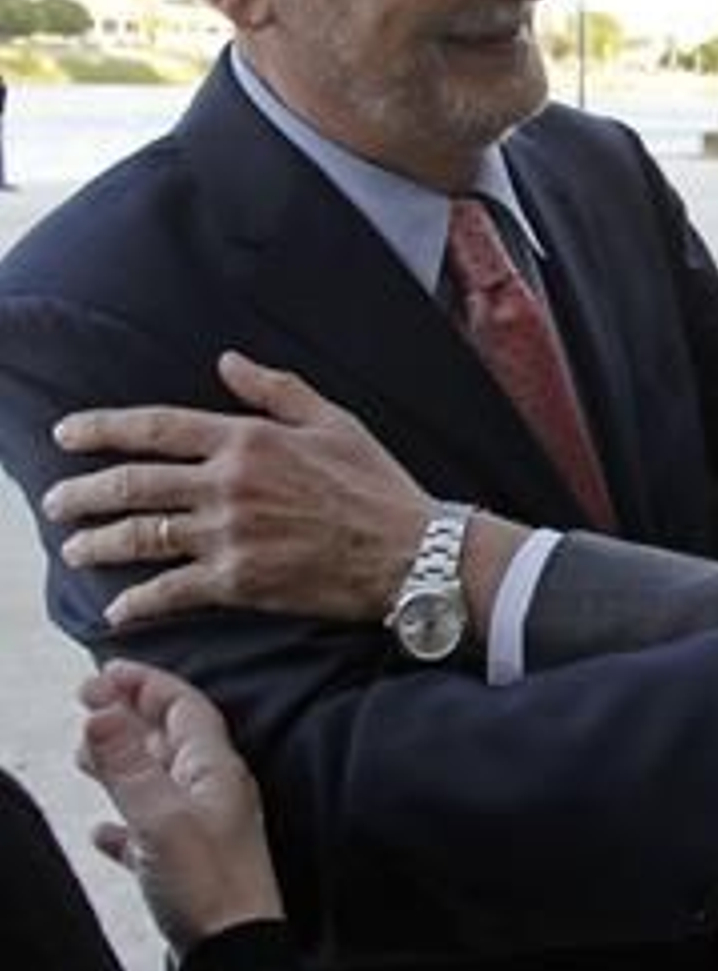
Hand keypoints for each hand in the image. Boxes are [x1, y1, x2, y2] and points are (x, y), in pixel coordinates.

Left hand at [43, 350, 429, 625]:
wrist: (409, 550)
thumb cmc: (378, 483)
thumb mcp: (334, 420)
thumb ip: (276, 389)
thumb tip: (227, 361)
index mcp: (249, 439)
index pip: (156, 427)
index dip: (102, 428)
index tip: (66, 433)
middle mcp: (228, 484)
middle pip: (133, 484)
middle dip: (82, 492)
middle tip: (54, 502)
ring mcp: (229, 534)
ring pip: (141, 537)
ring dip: (96, 543)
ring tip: (72, 549)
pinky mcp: (239, 581)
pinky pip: (171, 591)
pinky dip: (137, 602)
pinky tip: (116, 609)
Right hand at [77, 659, 282, 953]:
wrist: (236, 957)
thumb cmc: (209, 887)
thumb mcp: (160, 818)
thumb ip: (128, 766)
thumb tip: (101, 710)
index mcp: (214, 770)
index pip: (182, 706)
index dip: (144, 684)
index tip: (102, 672)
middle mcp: (211, 792)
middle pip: (168, 739)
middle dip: (127, 716)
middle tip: (85, 703)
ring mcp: (200, 830)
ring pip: (155, 783)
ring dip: (121, 764)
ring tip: (81, 756)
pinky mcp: (185, 869)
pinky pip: (149, 835)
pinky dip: (123, 826)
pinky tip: (100, 833)